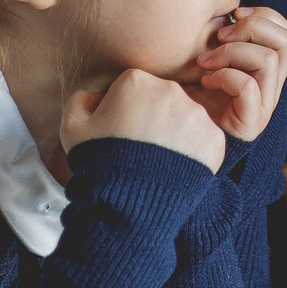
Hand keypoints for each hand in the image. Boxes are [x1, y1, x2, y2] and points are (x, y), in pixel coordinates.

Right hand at [62, 69, 225, 170]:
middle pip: (163, 99)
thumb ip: (81, 100)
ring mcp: (196, 115)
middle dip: (153, 117)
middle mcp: (171, 90)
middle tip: (141, 148)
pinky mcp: (214, 139)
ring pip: (185, 117)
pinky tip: (175, 167)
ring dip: (175, 133)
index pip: (135, 87)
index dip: (126, 110)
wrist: (129, 206)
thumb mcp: (72, 127)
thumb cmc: (99, 164)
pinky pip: (204, 139)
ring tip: (159, 161)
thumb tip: (97, 97)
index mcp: (136, 81)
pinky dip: (193, 151)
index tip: (122, 131)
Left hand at [192, 6, 286, 140]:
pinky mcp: (251, 123)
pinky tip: (205, 81)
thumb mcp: (206, 53)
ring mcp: (264, 107)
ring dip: (231, 52)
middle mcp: (272, 88)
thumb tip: (233, 12)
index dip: (265, 16)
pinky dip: (224, 76)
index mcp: (267, 71)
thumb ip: (224, 34)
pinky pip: (248, 86)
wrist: (170, 132)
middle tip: (220, 36)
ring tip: (205, 62)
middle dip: (253, 28)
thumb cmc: (184, 88)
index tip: (233, 15)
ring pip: (269, 60)